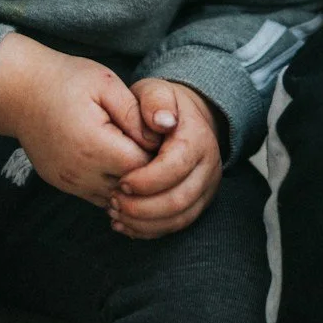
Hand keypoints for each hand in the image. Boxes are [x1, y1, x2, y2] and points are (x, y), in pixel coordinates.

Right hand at [0, 36, 153, 206]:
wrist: (20, 92)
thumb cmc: (66, 80)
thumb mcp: (105, 83)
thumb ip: (135, 112)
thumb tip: (162, 135)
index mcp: (93, 145)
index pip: (145, 166)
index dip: (161, 153)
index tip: (163, 134)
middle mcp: (80, 172)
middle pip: (134, 188)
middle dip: (151, 171)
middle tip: (156, 145)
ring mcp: (70, 183)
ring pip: (118, 199)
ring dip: (134, 183)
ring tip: (139, 153)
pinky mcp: (64, 185)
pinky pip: (100, 199)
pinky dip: (116, 188)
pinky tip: (122, 165)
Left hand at [108, 80, 225, 239]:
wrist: (181, 120)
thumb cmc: (159, 108)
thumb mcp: (154, 92)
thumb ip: (155, 100)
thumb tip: (162, 121)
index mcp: (198, 140)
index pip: (176, 168)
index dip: (146, 180)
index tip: (120, 181)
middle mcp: (209, 167)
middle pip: (179, 200)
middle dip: (142, 207)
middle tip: (113, 201)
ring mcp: (206, 188)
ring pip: (179, 218)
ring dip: (144, 222)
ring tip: (115, 214)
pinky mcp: (197, 203)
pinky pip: (177, 226)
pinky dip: (149, 230)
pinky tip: (124, 225)